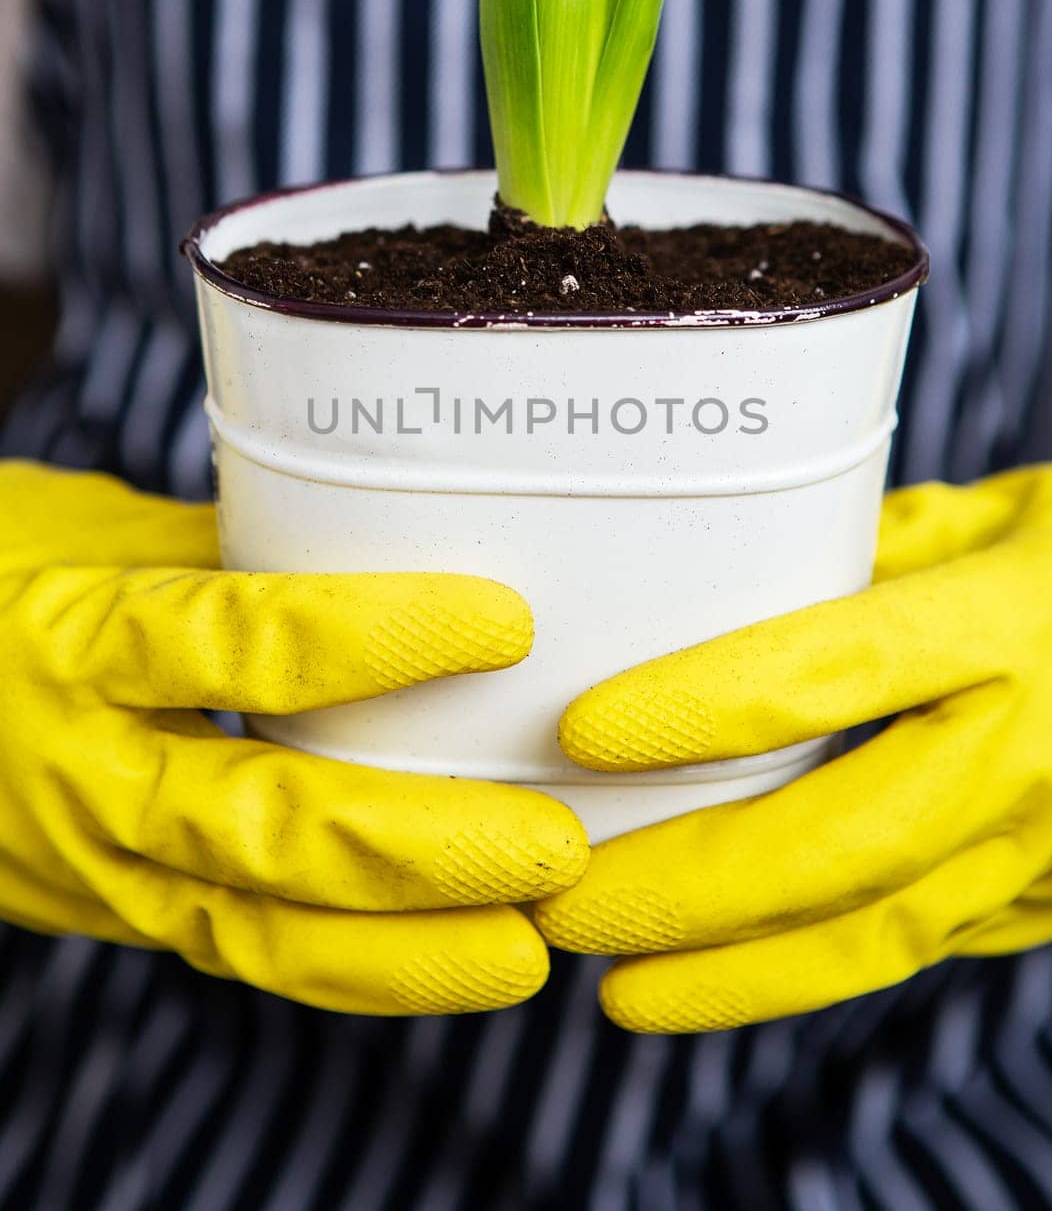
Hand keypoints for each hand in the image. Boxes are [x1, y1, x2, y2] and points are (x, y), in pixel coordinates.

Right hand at [0, 462, 587, 1014]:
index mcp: (80, 640)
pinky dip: (352, 967)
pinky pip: (243, 954)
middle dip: (422, 846)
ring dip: (405, 946)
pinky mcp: (117, 912)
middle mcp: (87, 769)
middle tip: (554, 842)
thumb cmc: (0, 580)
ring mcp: (97, 861)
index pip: (245, 644)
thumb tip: (394, 525)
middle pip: (267, 824)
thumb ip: (239, 547)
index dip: (380, 638)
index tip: (506, 624)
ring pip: (258, 927)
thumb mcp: (100, 533)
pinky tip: (451, 958)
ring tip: (528, 940)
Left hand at [535, 466, 1051, 1032]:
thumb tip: (733, 561)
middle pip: (840, 838)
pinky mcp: (1047, 903)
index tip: (584, 732)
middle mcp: (1030, 749)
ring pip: (877, 930)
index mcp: (1010, 623)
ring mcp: (1048, 844)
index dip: (705, 708)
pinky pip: (913, 947)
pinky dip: (805, 974)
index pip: (835, 670)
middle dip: (691, 886)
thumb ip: (877, 544)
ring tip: (615, 984)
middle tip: (567, 900)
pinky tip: (712, 979)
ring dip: (735, 971)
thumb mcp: (1006, 516)